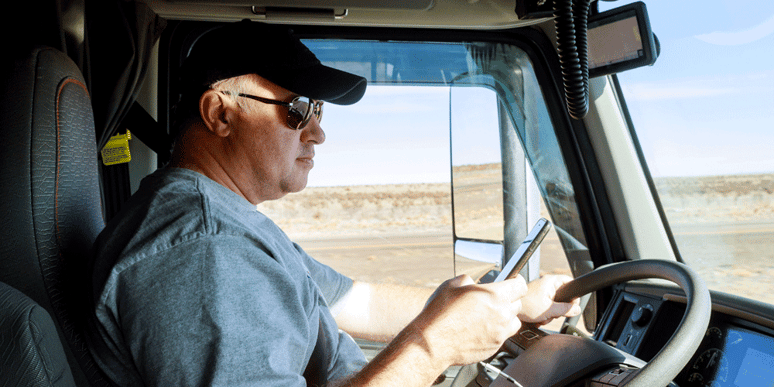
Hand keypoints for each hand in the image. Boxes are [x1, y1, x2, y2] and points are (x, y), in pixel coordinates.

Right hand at [410, 275, 527, 365]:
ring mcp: (499, 333)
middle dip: (509, 299)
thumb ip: (469, 281)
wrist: (433, 342)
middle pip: (518, 304)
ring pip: (513, 321)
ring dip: (506, 317)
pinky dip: (497, 331)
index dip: (516, 281)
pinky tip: (481, 328)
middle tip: (494, 299)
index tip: (513, 281)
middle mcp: (502, 315)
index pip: (520, 286)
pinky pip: (503, 336)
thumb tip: (473, 284)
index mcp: (494, 296)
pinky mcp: (494, 347)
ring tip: (489, 315)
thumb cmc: (440, 314)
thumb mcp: (452, 285)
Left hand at [517, 274, 580, 323]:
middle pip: (563, 295)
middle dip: (559, 308)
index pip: (569, 281)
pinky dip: (544, 313)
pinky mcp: (536, 298)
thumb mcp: (550, 310)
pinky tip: (538, 318)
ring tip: (543, 317)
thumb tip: (577, 309)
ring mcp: (540, 291)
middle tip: (553, 313)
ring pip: (554, 303)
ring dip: (551, 313)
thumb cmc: (526, 306)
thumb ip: (566, 309)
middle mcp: (546, 284)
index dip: (573, 294)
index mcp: (550, 281)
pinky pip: (546, 305)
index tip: (573, 305)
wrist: (510, 310)